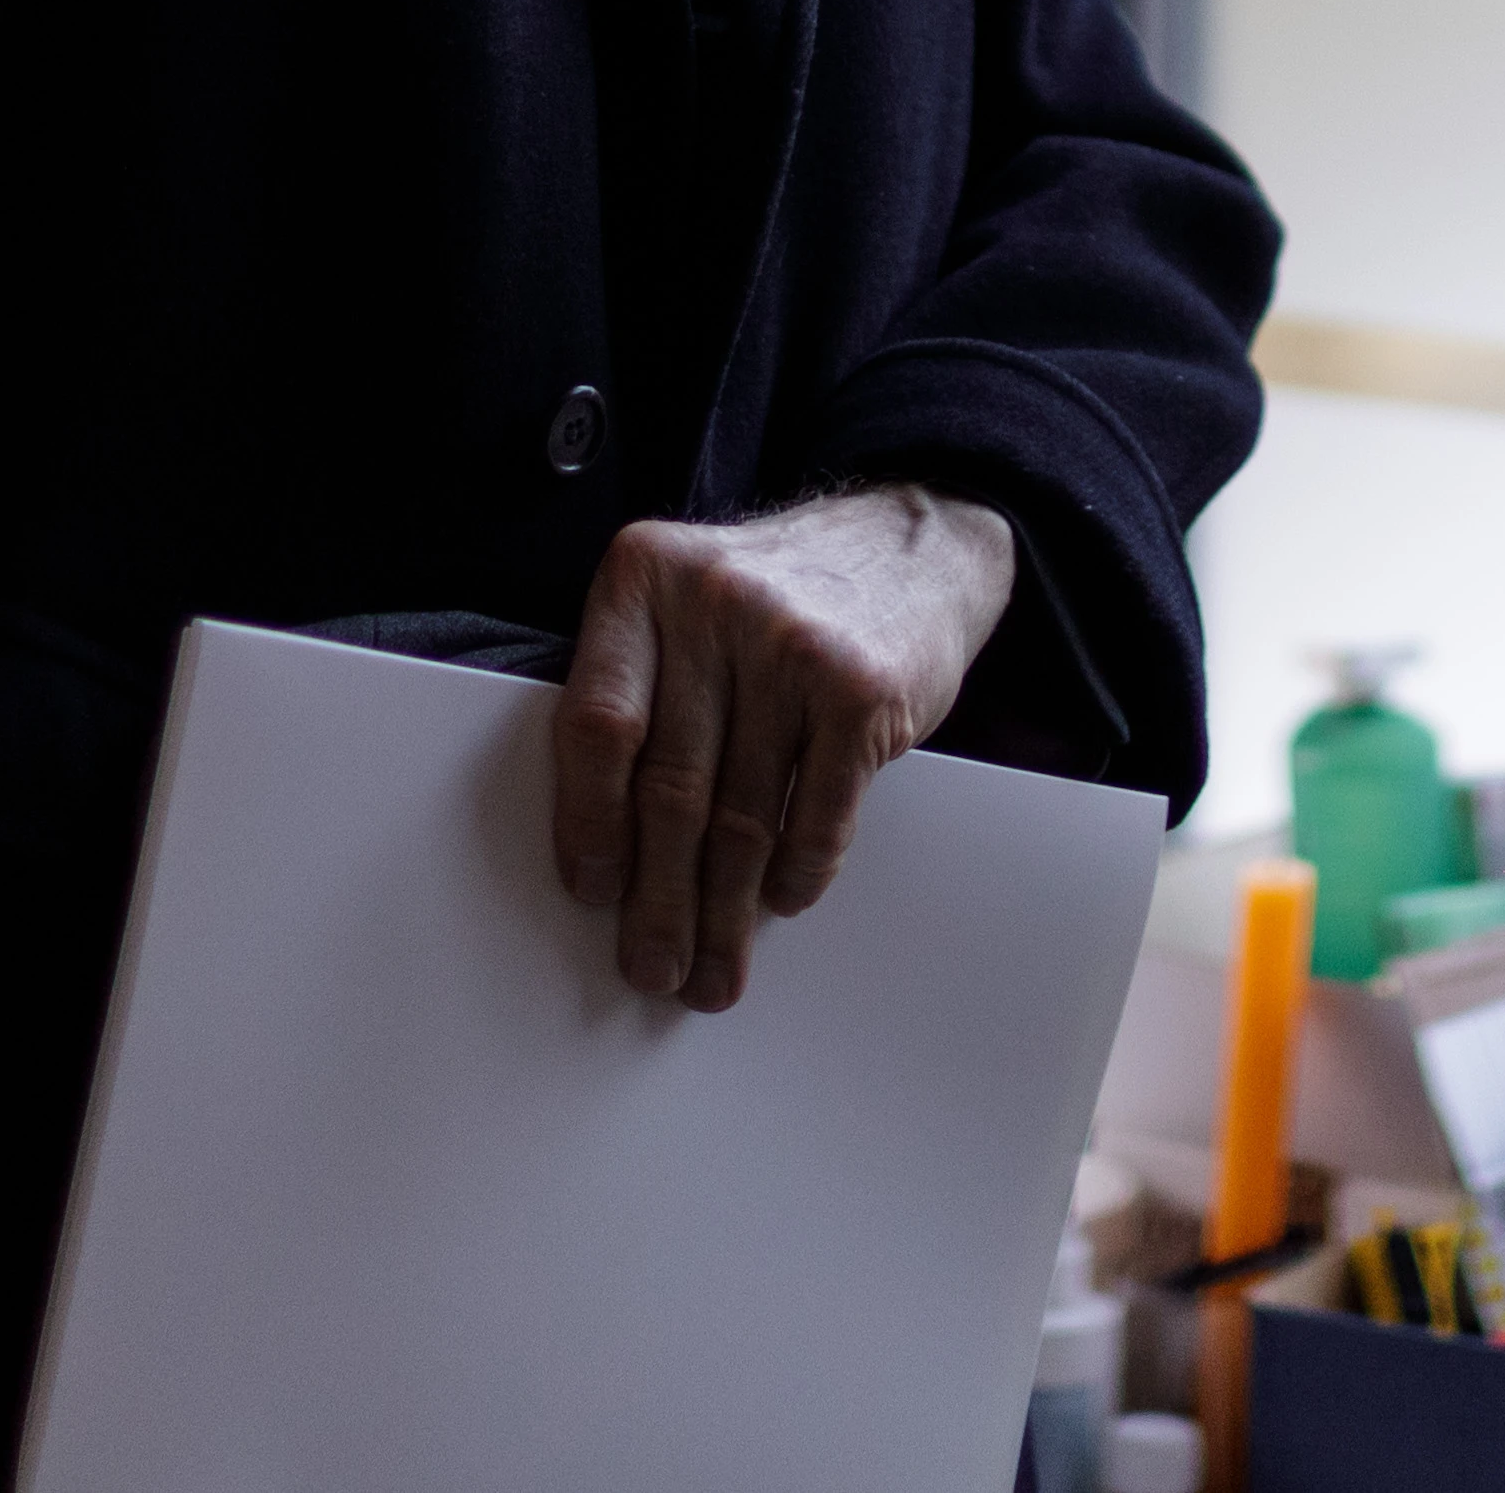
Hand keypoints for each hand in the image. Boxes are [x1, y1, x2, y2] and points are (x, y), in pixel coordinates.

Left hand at [549, 484, 1019, 1009]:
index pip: (597, 722)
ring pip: (742, 816)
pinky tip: (783, 901)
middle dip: (658, 898)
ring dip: (724, 912)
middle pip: (670, 786)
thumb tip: (610, 848)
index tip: (592, 892)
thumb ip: (643, 686)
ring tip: (714, 968)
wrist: (915, 538)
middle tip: (654, 966)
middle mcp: (713, 602)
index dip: (589, 822)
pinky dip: (799, 872)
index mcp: (643, 578)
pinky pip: (817, 813)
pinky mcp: (862, 687)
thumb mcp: (689, 601)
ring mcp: (792, 644)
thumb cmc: (782, 593)